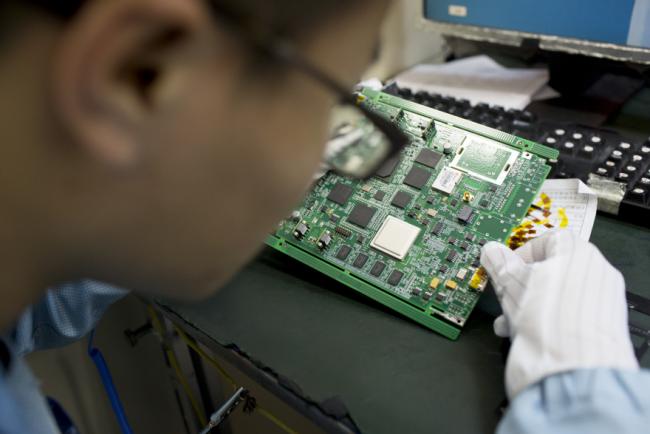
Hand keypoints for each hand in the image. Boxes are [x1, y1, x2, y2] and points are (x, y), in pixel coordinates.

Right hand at [480, 231, 637, 397]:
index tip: (505, 266)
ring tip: (507, 322)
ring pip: (552, 296)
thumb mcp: (510, 284)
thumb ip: (499, 263)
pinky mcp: (594, 330)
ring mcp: (597, 305)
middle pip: (549, 270)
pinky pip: (561, 317)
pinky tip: (519, 334)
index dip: (523, 251)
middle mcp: (594, 276)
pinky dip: (539, 322)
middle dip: (520, 284)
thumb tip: (491, 251)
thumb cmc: (546, 320)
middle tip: (503, 295)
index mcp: (580, 255)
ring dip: (525, 306)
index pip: (550, 239)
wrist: (570, 373)